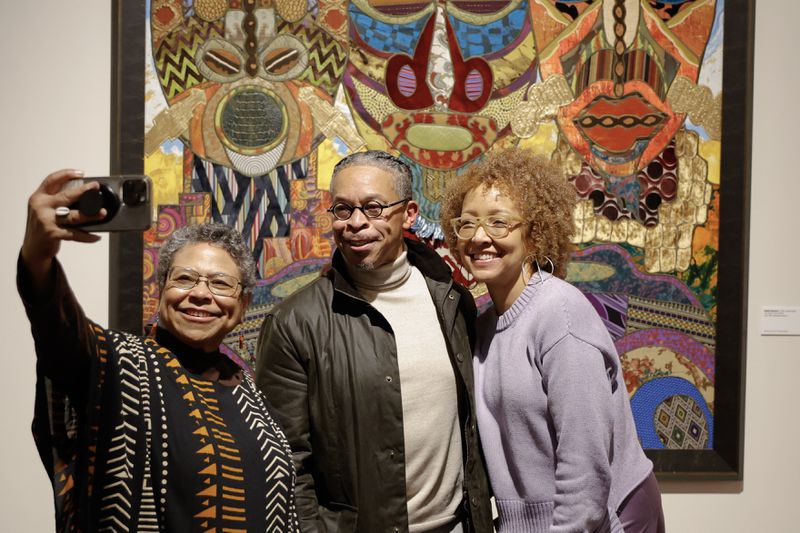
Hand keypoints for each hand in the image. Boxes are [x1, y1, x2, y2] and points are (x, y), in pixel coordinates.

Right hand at [21, 169, 106, 283]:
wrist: (33, 247)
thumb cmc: (43, 225)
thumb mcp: (44, 208)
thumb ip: (57, 200)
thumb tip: (83, 194)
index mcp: (39, 197)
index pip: (52, 180)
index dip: (66, 174)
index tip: (81, 173)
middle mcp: (41, 207)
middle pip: (66, 196)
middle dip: (83, 191)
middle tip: (95, 187)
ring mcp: (46, 221)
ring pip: (73, 216)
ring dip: (90, 215)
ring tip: (102, 213)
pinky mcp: (52, 234)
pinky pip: (75, 234)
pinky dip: (87, 236)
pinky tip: (96, 236)